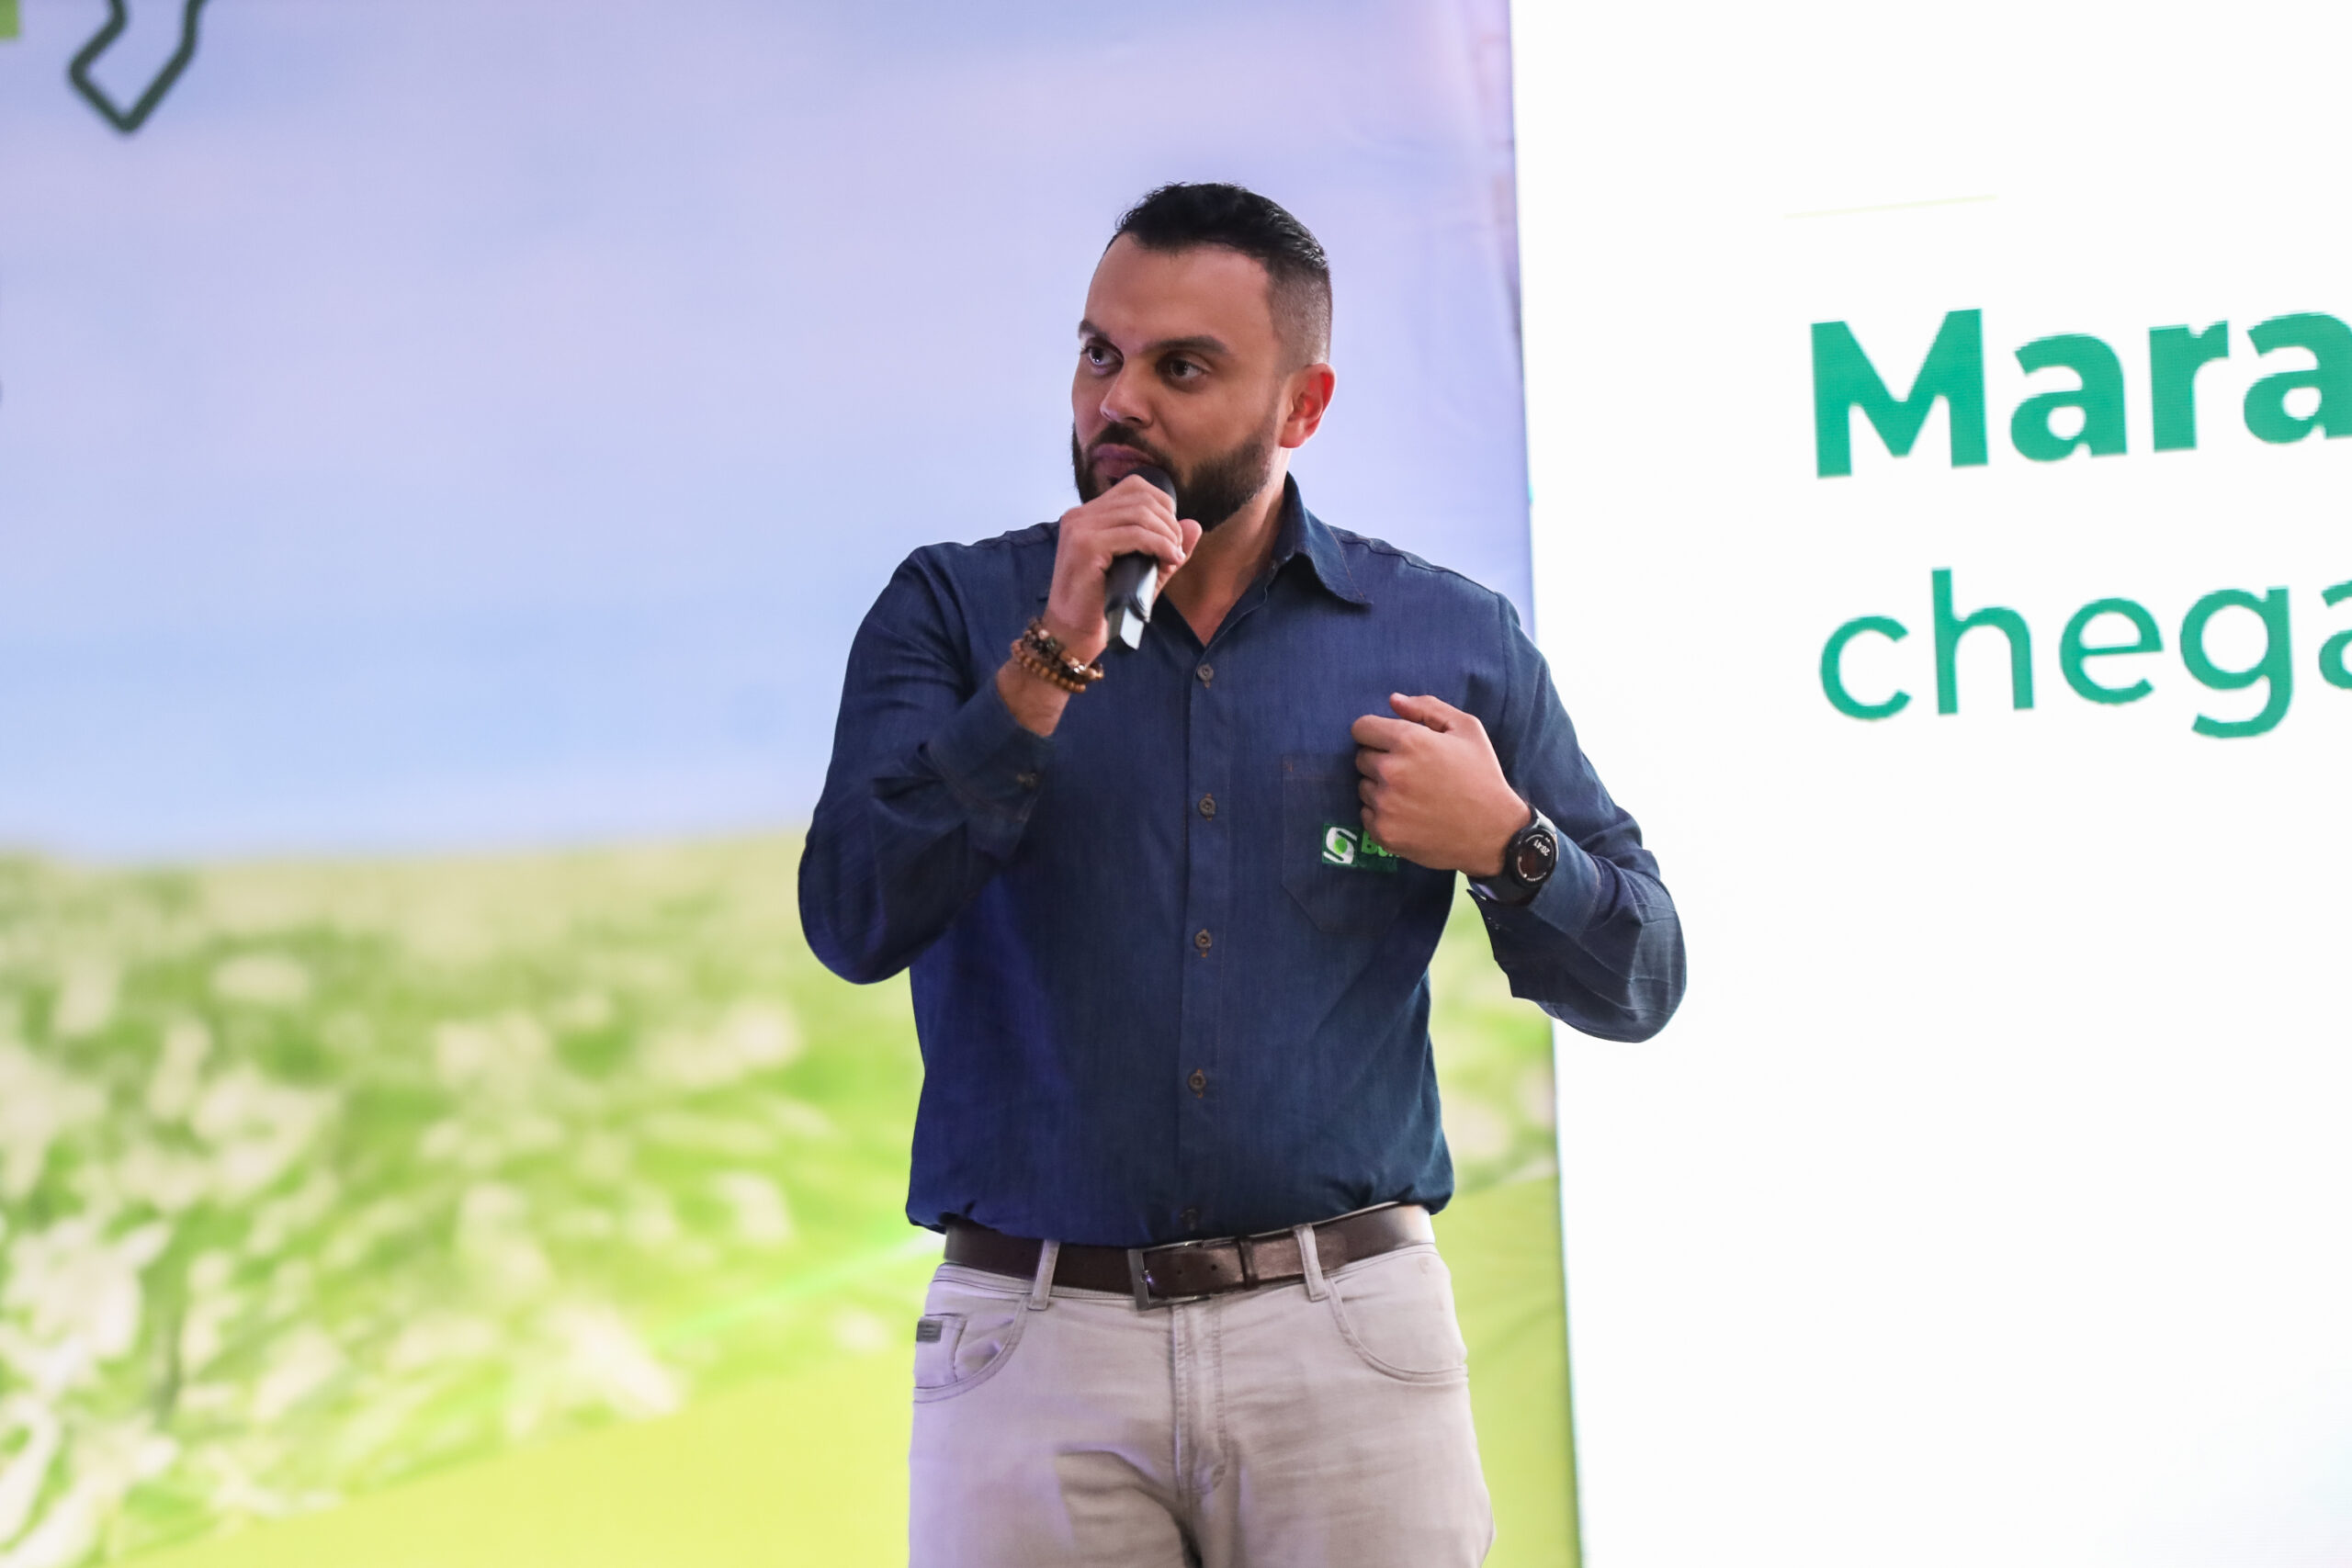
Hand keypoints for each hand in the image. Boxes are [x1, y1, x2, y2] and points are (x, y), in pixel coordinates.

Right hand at [1043, 475, 1203, 661]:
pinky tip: (1168, 560)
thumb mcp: (1142, 571)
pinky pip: (1135, 534)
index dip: (1163, 504)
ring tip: (1173, 557)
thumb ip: (1165, 547)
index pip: (1134, 487)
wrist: (1073, 633)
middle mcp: (1080, 516)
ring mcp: (1080, 528)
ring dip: (1166, 534)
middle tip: (1176, 550)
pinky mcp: (1085, 546)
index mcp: (1087, 515)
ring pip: (1140, 513)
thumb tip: (1194, 525)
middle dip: (1168, 522)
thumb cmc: (1103, 604)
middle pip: (1140, 497)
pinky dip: (1159, 545)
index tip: (1172, 535)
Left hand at [1350, 694, 1531, 875]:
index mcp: (1409, 741)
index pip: (1361, 728)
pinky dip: (1381, 814)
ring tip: (1412, 795)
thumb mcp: (1467, 730)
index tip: (1391, 743)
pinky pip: (1366, 814)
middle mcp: (1390, 771)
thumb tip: (1393, 700)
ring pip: (1363, 787)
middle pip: (1361, 758)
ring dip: (1380, 788)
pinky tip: (1408, 814)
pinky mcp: (1383, 833)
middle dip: (1380, 759)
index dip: (1376, 733)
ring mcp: (1384, 805)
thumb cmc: (1482, 776)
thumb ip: (1428, 708)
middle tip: (1410, 771)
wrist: (1495, 833)